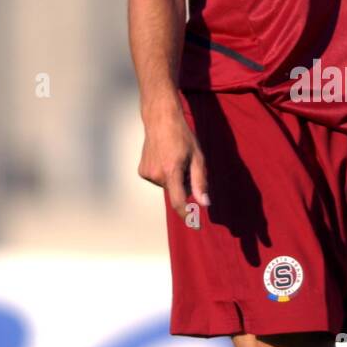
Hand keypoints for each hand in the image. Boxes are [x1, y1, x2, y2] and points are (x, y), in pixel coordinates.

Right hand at [138, 104, 208, 222]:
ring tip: (174, 157)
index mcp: (172, 171)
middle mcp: (156, 175)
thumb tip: (204, 203)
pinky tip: (165, 158)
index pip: (178, 201)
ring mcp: (147, 174)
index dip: (187, 215)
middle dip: (186, 184)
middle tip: (187, 164)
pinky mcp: (142, 172)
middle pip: (177, 192)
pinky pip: (159, 180)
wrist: (160, 120)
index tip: (195, 226)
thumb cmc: (182, 136)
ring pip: (168, 186)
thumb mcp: (198, 157)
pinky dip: (165, 175)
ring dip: (175, 178)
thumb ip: (201, 182)